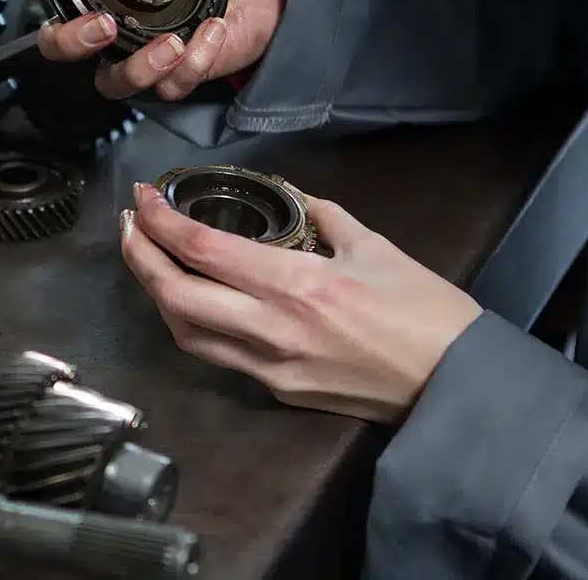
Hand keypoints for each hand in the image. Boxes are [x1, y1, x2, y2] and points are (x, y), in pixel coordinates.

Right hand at [14, 0, 285, 99]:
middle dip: (72, 40)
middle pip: (58, 45)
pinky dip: (193, 64)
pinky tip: (214, 30)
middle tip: (103, 23)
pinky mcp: (180, 70)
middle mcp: (111, 12)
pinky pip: (169, 87)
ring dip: (135, 69)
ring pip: (110, 82)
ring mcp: (142, 46)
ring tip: (171, 45)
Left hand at [119, 183, 482, 422]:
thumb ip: (323, 216)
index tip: (143, 196)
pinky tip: (187, 298)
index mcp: (296, 286)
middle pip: (174, 296)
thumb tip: (291, 197)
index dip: (160, 221)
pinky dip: (190, 323)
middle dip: (139, 256)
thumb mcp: (375, 247)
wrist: (458, 386)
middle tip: (130, 224)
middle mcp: (272, 330)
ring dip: (156, 294)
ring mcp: (270, 367)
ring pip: (185, 333)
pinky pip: (217, 355)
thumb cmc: (427, 313)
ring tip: (148, 257)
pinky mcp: (277, 391)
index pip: (202, 250)